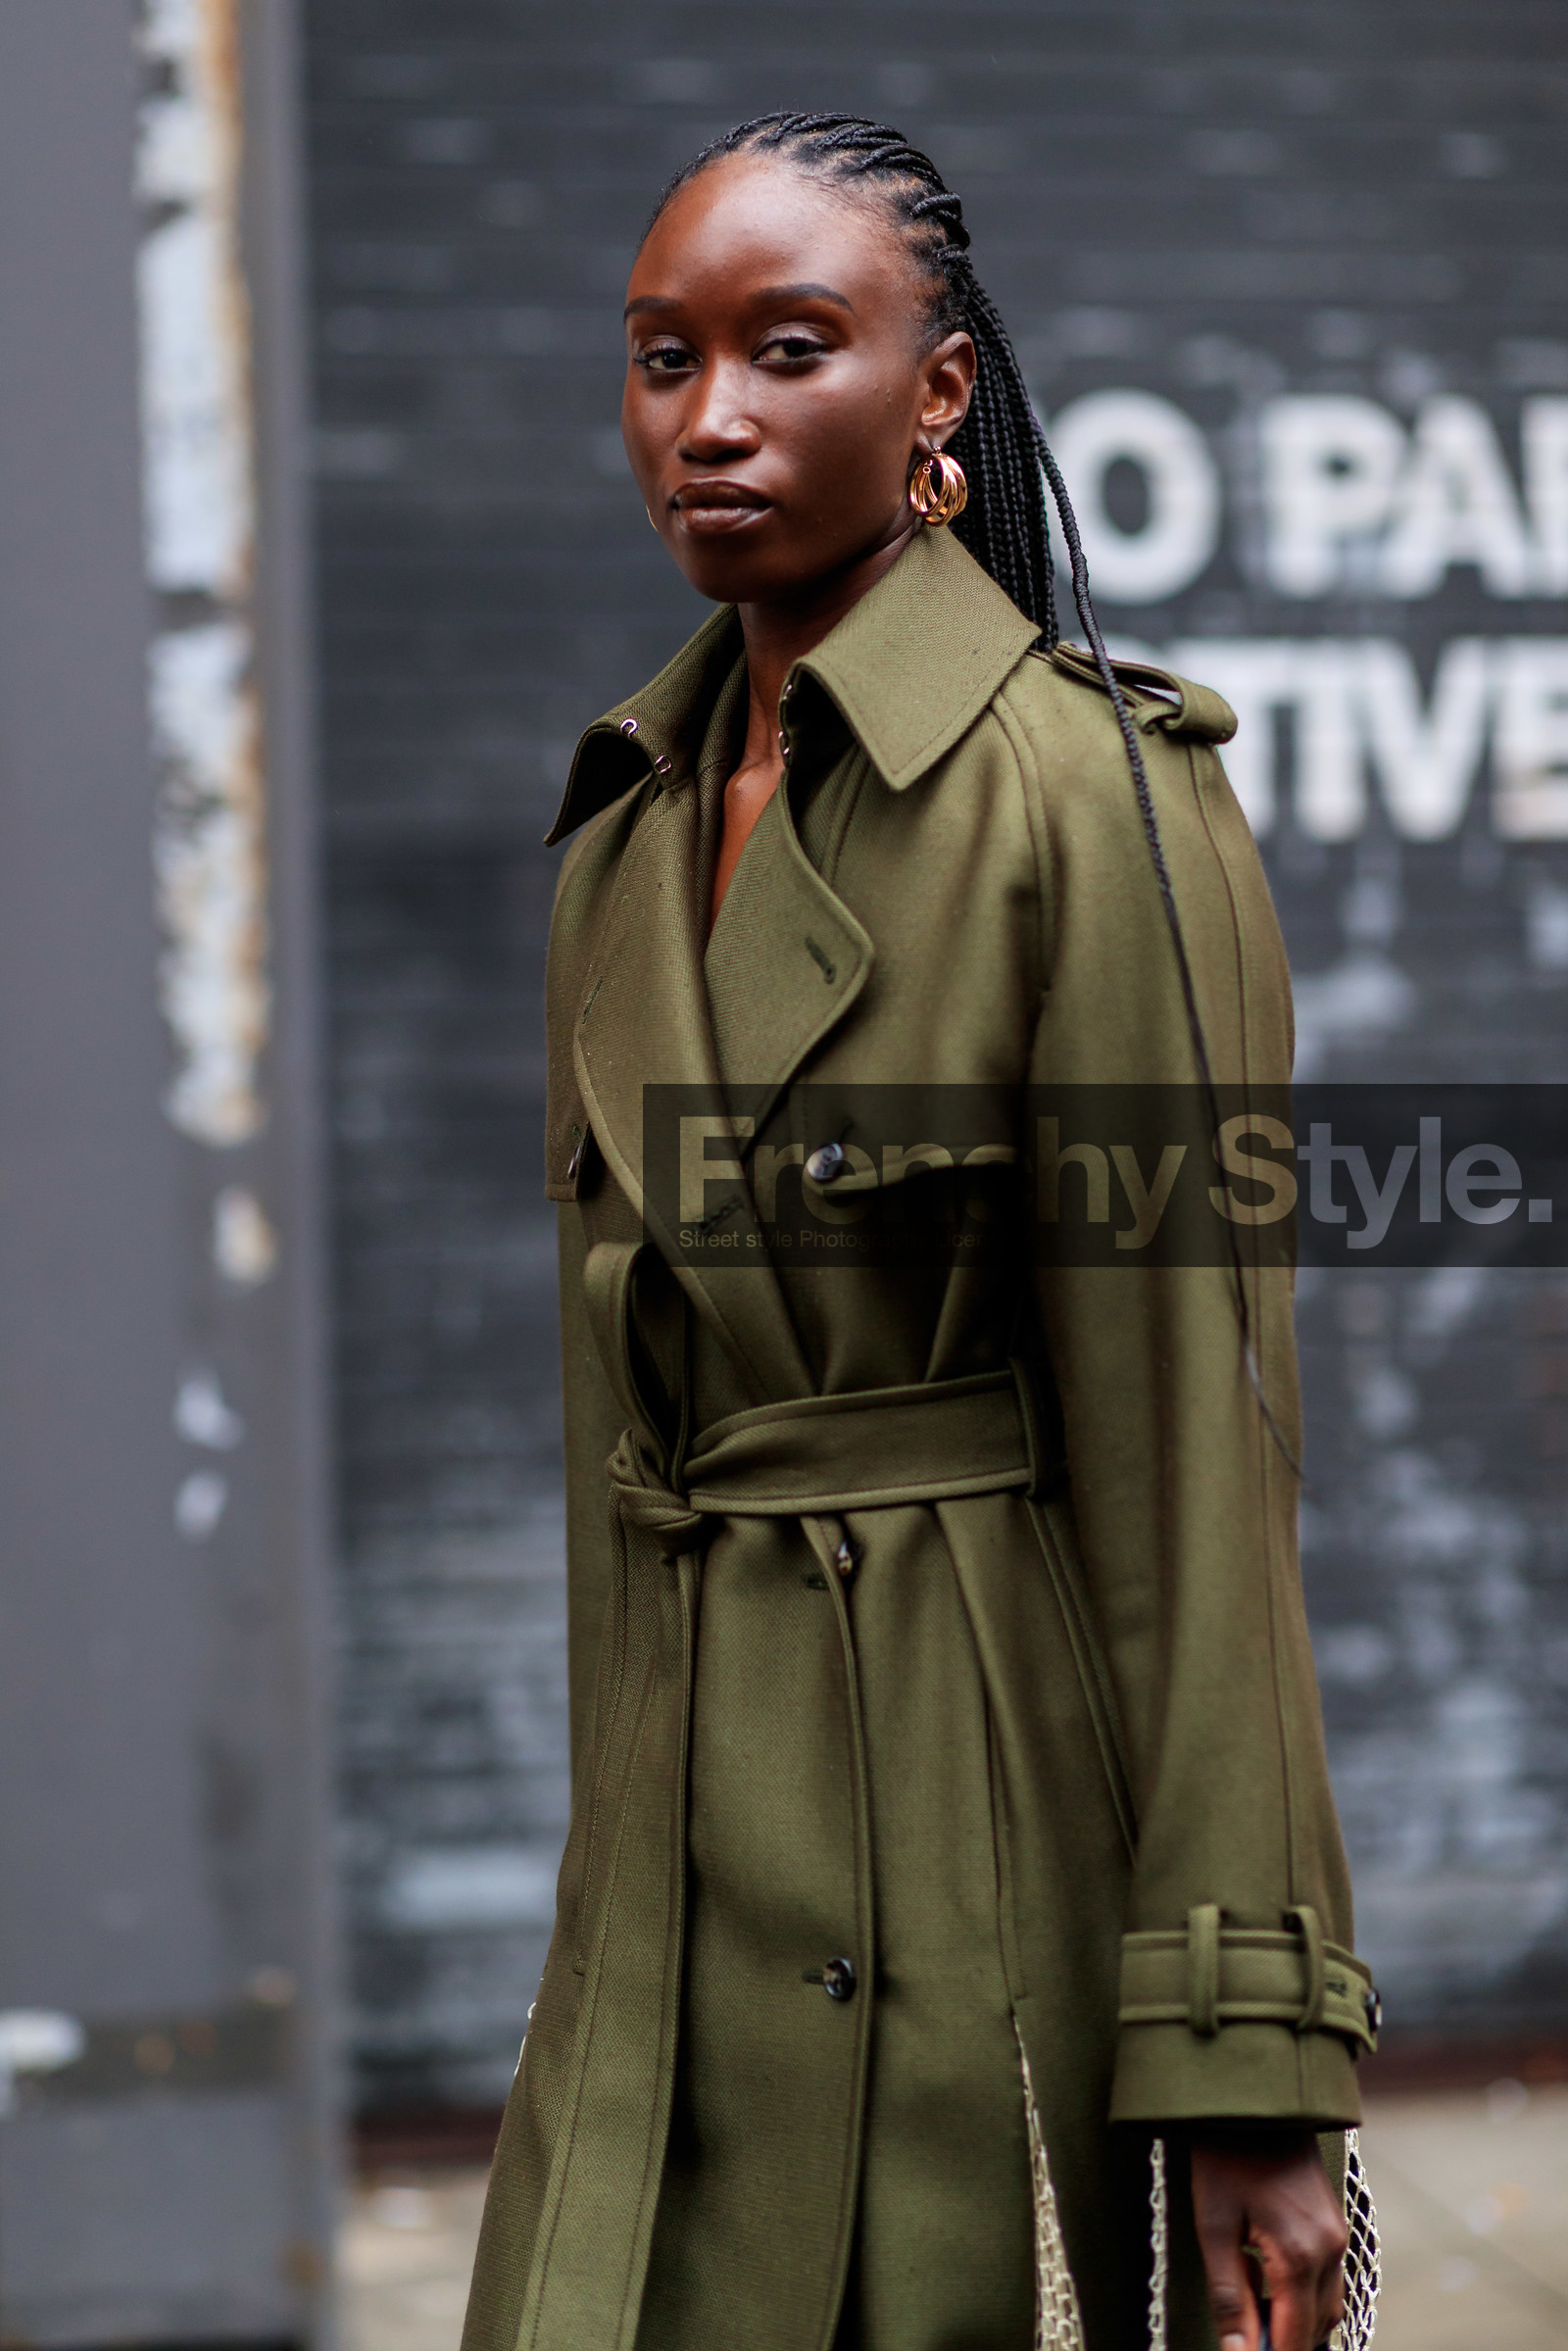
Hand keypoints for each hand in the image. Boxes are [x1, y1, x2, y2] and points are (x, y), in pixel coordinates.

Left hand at [1189, 2128, 1346, 2350]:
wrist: (1255, 2100)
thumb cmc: (1226, 2158)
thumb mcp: (1214, 2227)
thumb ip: (1228, 2296)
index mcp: (1300, 2255)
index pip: (1293, 2339)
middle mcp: (1330, 2251)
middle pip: (1316, 2329)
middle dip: (1281, 2343)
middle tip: (1242, 2338)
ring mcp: (1338, 2237)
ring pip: (1327, 2309)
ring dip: (1295, 2324)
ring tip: (1251, 2314)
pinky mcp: (1336, 2225)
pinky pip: (1330, 2281)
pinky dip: (1305, 2299)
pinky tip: (1269, 2289)